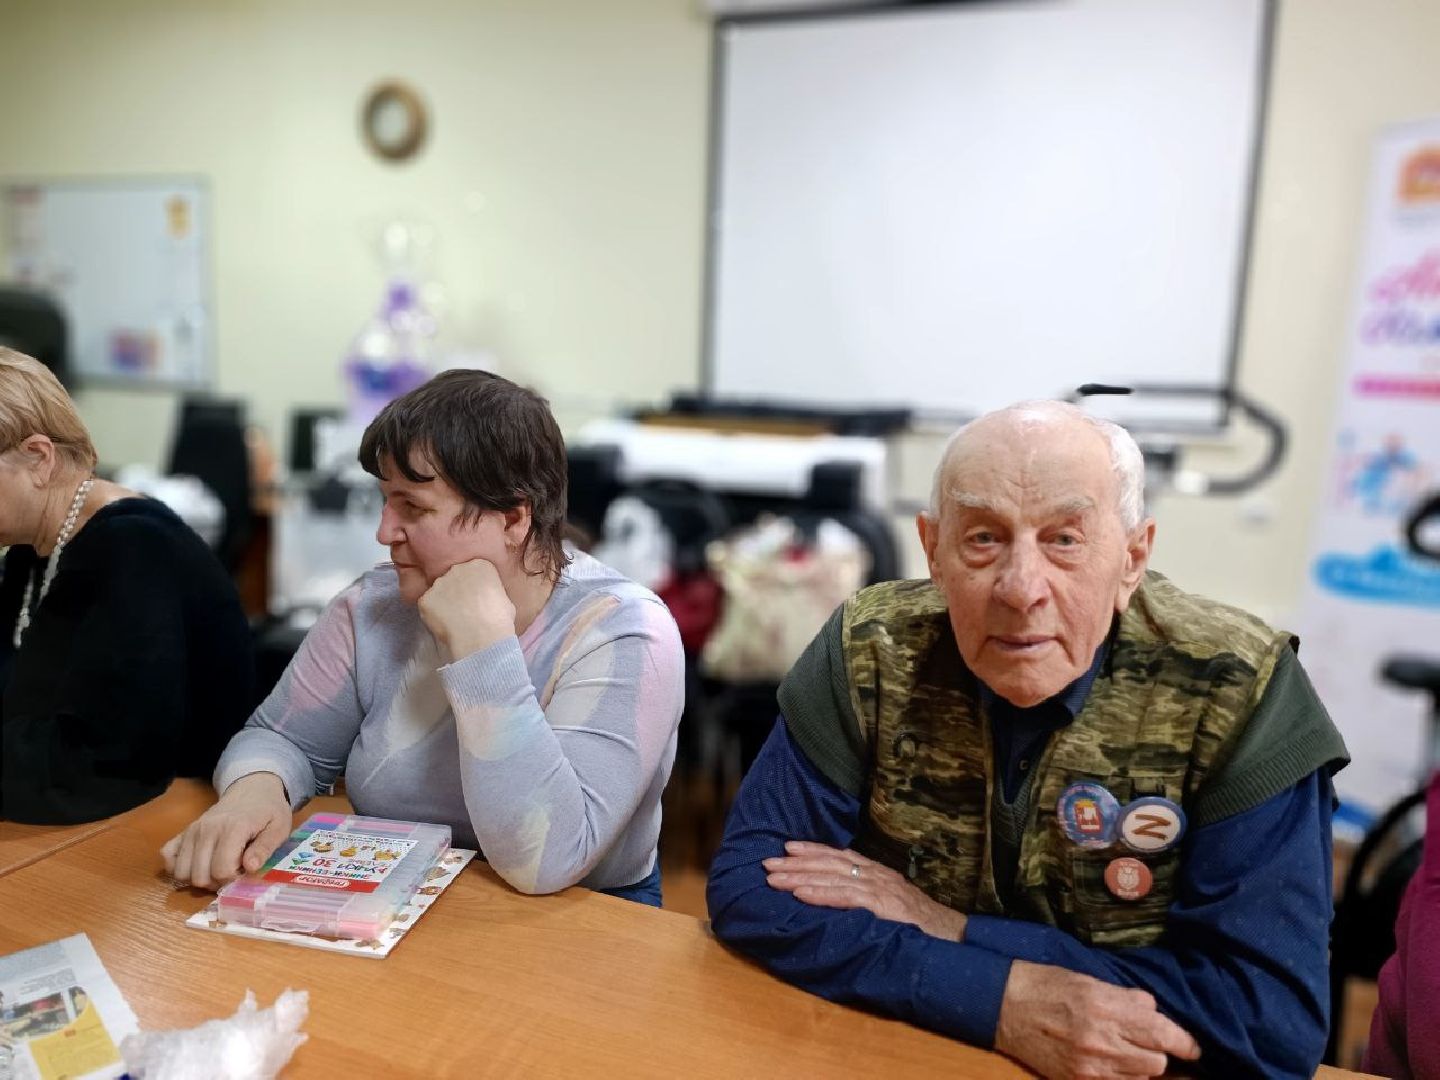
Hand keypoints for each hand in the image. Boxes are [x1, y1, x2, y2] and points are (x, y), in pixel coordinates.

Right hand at [160, 773, 292, 889]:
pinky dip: (178, 867)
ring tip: (217, 869)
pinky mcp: (183, 832)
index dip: (234, 880)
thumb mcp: (279, 827)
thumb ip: (265, 848)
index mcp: (233, 828)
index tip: (245, 873)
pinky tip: (198, 864)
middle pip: (199, 876)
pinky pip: (167, 856)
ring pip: (181, 872)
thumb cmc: (269, 810)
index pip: (222, 870)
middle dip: (217, 884)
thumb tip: (250, 868)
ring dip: (199, 878)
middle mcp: (207, 830)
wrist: (252, 789)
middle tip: (232, 874)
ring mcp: (192, 830)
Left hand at [416, 558, 516, 660]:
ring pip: (439, 592)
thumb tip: (487, 599)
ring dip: (443, 603)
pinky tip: (444, 626)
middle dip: (456, 590)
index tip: (477, 599)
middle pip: (454, 578)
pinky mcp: (425, 599)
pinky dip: (432, 616)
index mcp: (480, 565)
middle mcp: (457, 569)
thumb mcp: (505, 600)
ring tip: (453, 620)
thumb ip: (492, 593)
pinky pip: (427, 606)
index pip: (474, 571)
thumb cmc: (499, 620)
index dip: (474, 586)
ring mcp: (439, 583)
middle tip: (464, 609)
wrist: (480, 636)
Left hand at [762, 841, 966, 940]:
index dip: (814, 851)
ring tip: (774, 878)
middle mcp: (879, 877)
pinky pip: (847, 897)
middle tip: (767, 863)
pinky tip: (800, 893)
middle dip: (798, 862)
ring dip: (800, 877)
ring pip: (833, 877)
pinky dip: (821, 894)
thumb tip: (841, 903)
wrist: (960, 941)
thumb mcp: (895, 909)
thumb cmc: (926, 930)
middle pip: (832, 863)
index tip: (788, 849)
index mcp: (880, 876)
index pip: (842, 857)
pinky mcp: (885, 908)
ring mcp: (883, 890)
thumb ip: (871, 903)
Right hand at [995, 961, 1200, 1078]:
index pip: (1163, 1034)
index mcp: (1106, 1008)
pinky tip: (1112, 1064)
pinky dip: (1122, 1078)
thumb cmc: (1045, 984)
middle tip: (1147, 1040)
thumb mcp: (1087, 979)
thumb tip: (1152, 1010)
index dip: (1185, 1043)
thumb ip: (1124, 997)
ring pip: (1140, 1078)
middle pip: (1156, 1063)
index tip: (1194, 1047)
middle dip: (1158, 1051)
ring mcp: (1089, 1066)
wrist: (1001, 1005)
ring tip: (1127, 1051)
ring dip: (1141, 1067)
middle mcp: (1101, 1040)